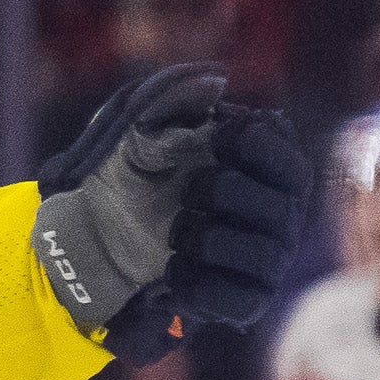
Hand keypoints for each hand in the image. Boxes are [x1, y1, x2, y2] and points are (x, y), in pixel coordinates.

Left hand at [31, 65, 311, 357]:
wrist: (94, 236)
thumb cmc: (130, 173)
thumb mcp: (139, 126)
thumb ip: (174, 98)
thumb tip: (216, 79)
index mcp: (269, 162)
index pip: (285, 152)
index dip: (248, 143)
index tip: (212, 138)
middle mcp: (282, 211)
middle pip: (279, 205)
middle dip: (221, 193)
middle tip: (187, 193)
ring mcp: (268, 258)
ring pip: (265, 254)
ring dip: (206, 239)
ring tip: (174, 233)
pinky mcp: (246, 299)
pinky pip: (240, 298)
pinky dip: (198, 282)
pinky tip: (172, 268)